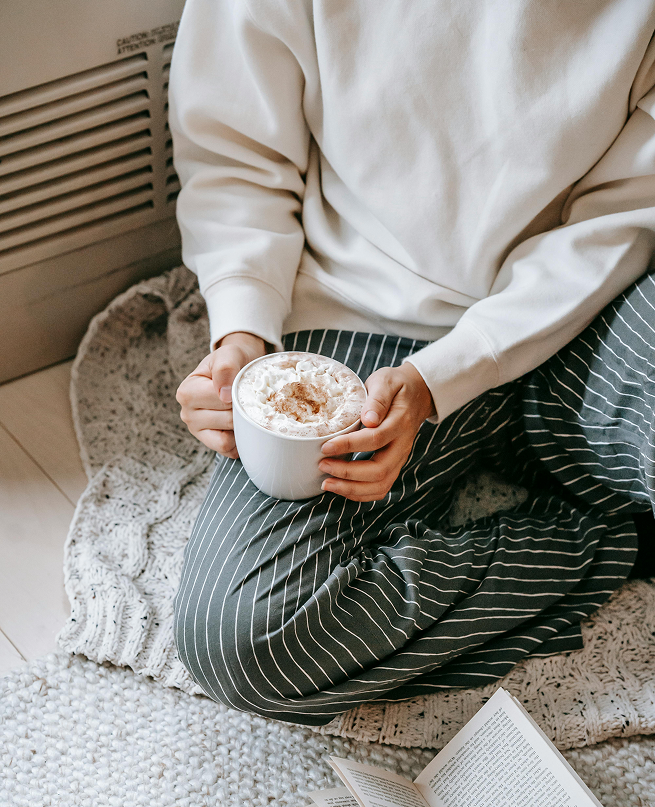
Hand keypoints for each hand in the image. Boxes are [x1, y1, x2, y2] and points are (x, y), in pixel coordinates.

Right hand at [176, 331, 266, 456]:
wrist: (238, 367)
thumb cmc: (232, 361)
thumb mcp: (228, 355)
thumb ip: (225, 367)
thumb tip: (223, 393)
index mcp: (187, 392)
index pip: (220, 401)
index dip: (237, 393)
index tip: (241, 383)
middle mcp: (187, 413)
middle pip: (227, 420)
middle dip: (242, 409)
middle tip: (247, 396)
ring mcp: (197, 430)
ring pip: (228, 438)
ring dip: (242, 425)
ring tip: (244, 409)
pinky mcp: (210, 442)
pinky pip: (228, 449)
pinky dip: (239, 440)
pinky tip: (241, 424)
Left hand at [319, 362, 435, 501]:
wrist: (417, 394)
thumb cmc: (396, 386)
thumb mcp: (386, 382)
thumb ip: (377, 399)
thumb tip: (368, 419)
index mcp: (400, 422)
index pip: (375, 438)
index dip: (349, 445)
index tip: (326, 446)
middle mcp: (402, 445)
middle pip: (379, 470)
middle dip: (348, 473)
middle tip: (322, 466)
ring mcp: (400, 458)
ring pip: (381, 484)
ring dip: (352, 489)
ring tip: (327, 484)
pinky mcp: (394, 466)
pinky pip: (381, 488)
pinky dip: (361, 494)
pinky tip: (341, 489)